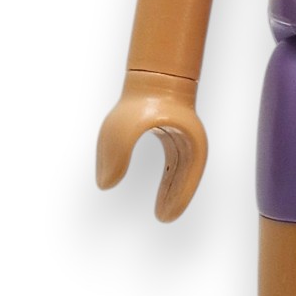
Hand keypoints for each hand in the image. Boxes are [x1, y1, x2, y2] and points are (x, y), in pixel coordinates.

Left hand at [95, 70, 207, 222]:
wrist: (152, 77)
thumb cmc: (139, 101)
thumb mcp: (121, 129)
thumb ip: (114, 155)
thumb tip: (105, 184)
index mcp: (186, 142)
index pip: (187, 177)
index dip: (177, 198)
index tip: (164, 217)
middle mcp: (189, 142)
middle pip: (185, 177)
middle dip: (175, 198)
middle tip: (162, 218)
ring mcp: (182, 139)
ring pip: (180, 173)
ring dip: (172, 190)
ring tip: (161, 212)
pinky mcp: (172, 136)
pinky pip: (174, 165)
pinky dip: (169, 180)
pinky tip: (162, 193)